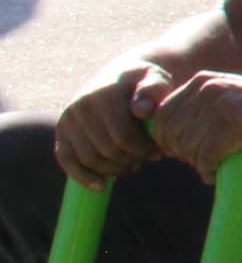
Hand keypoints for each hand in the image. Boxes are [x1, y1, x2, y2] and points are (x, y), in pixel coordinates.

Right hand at [52, 63, 173, 184]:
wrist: (122, 76)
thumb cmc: (145, 82)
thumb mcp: (156, 79)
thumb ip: (154, 90)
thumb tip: (142, 111)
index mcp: (105, 94)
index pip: (123, 136)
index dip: (143, 150)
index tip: (159, 152)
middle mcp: (81, 105)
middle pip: (107, 150)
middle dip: (130, 160)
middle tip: (146, 159)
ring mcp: (68, 119)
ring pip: (89, 159)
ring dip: (113, 169)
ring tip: (132, 165)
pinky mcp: (62, 130)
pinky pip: (66, 160)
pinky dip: (82, 176)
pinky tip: (102, 186)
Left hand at [141, 71, 241, 176]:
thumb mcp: (228, 99)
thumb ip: (201, 109)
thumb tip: (169, 136)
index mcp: (202, 81)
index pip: (161, 114)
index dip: (164, 138)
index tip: (180, 151)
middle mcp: (206, 89)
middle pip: (169, 132)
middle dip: (178, 152)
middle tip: (197, 161)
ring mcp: (219, 106)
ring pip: (185, 146)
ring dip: (194, 163)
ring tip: (209, 167)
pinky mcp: (233, 125)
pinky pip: (205, 156)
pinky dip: (207, 169)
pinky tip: (215, 172)